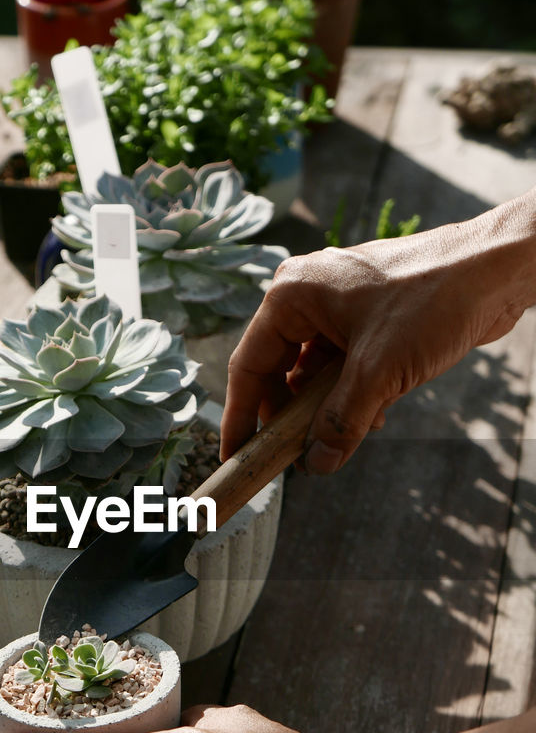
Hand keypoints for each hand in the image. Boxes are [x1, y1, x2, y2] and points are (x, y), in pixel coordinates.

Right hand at [220, 194, 535, 469]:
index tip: (235, 456)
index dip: (241, 417)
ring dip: (326, 409)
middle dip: (289, 416)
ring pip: (313, 372)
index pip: (249, 366)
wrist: (497, 269)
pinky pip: (343, 365)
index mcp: (292, 295)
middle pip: (278, 370)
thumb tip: (316, 463)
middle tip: (291, 457)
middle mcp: (307, 296)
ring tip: (343, 437)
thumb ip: (340, 421)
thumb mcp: (379, 371)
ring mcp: (339, 306)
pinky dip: (351, 394)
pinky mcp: (368, 317)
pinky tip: (373, 415)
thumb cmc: (435, 299)